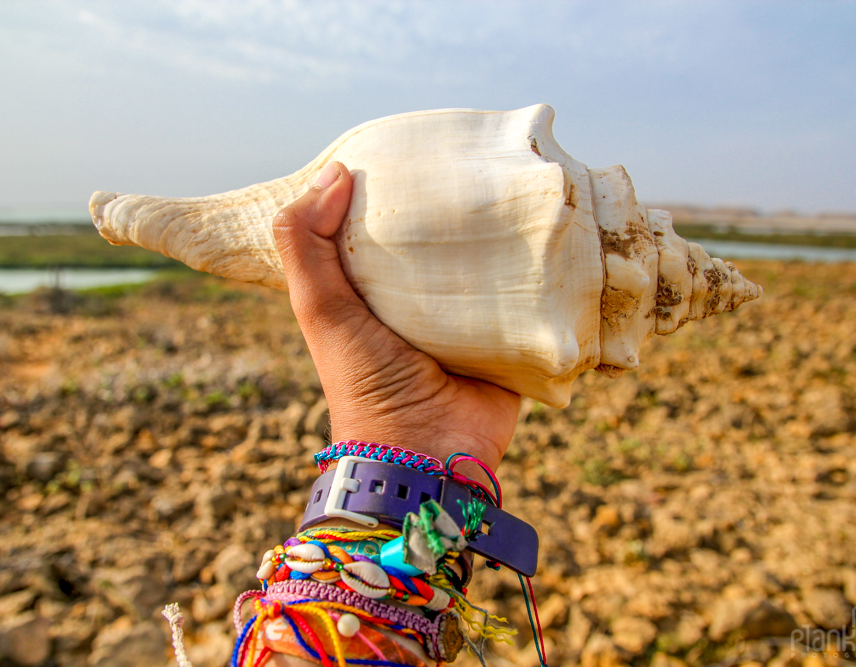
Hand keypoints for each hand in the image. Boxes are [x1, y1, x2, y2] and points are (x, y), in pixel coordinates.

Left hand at [273, 162, 520, 470]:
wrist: (424, 454)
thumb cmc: (364, 381)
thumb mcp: (320, 309)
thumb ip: (304, 243)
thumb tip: (337, 171)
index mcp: (374, 291)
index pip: (382, 226)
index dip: (389, 189)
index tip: (410, 147)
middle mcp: (421, 301)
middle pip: (439, 239)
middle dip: (454, 203)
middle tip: (476, 156)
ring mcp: (468, 319)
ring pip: (487, 262)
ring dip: (500, 232)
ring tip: (519, 183)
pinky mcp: (510, 337)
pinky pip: (529, 297)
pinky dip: (537, 273)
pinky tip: (552, 233)